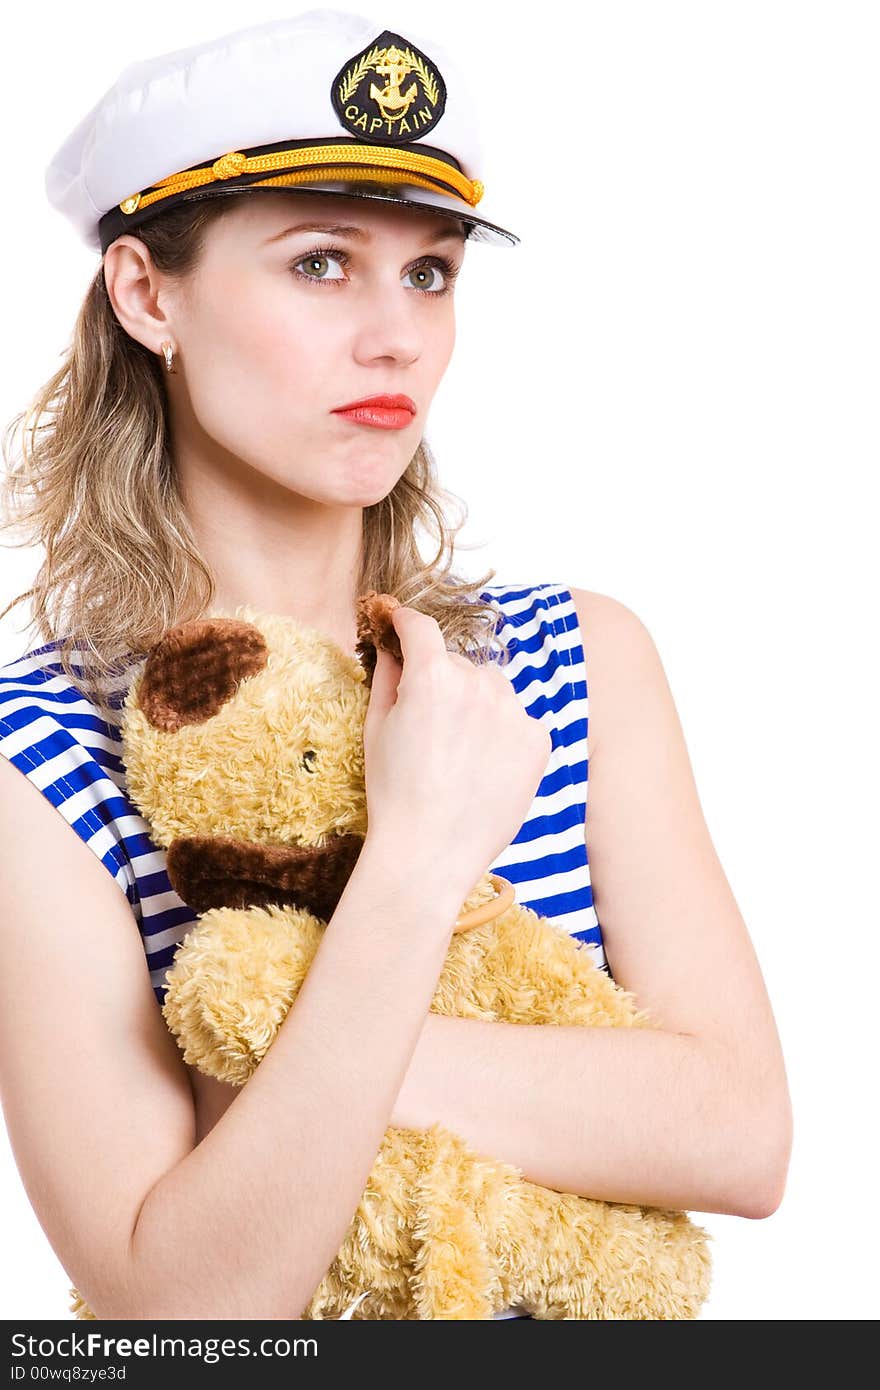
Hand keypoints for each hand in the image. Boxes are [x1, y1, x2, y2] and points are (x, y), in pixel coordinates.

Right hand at [362, 604, 551, 906]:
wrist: (430, 853)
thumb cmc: (394, 794)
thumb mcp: (377, 729)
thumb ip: (388, 677)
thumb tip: (392, 646)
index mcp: (432, 676)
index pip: (422, 627)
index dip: (406, 621)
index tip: (400, 623)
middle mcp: (479, 685)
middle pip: (458, 663)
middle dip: (441, 680)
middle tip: (427, 724)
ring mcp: (514, 712)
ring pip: (492, 689)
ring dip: (476, 704)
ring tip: (457, 752)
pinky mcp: (538, 740)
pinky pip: (517, 720)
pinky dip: (502, 733)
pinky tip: (483, 768)